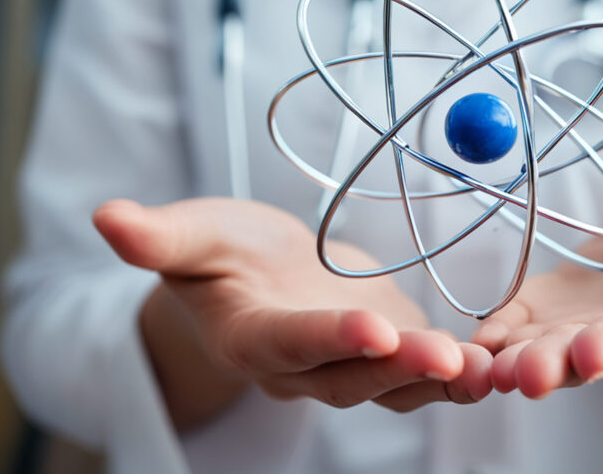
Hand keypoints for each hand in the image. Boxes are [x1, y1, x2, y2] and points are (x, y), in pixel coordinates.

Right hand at [93, 197, 492, 429]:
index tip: (368, 327)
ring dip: (440, 381)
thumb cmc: (220, 255)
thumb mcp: (192, 237)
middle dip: (397, 368)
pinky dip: (458, 371)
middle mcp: (303, 364)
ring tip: (487, 372)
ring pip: (393, 385)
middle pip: (350, 375)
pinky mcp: (384, 352)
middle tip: (446, 358)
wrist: (256, 277)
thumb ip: (160, 237)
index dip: (326, 337)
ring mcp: (348, 364)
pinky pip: (421, 371)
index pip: (289, 341)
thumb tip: (103, 217)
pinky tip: (498, 362)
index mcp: (252, 335)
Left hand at [471, 188, 602, 397]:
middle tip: (520, 376)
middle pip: (584, 355)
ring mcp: (576, 325)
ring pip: (540, 349)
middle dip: (554, 366)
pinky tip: (464, 341)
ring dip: (508, 360)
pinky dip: (489, 334)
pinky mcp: (545, 308)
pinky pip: (513, 325)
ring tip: (478, 369)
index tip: (595, 354)